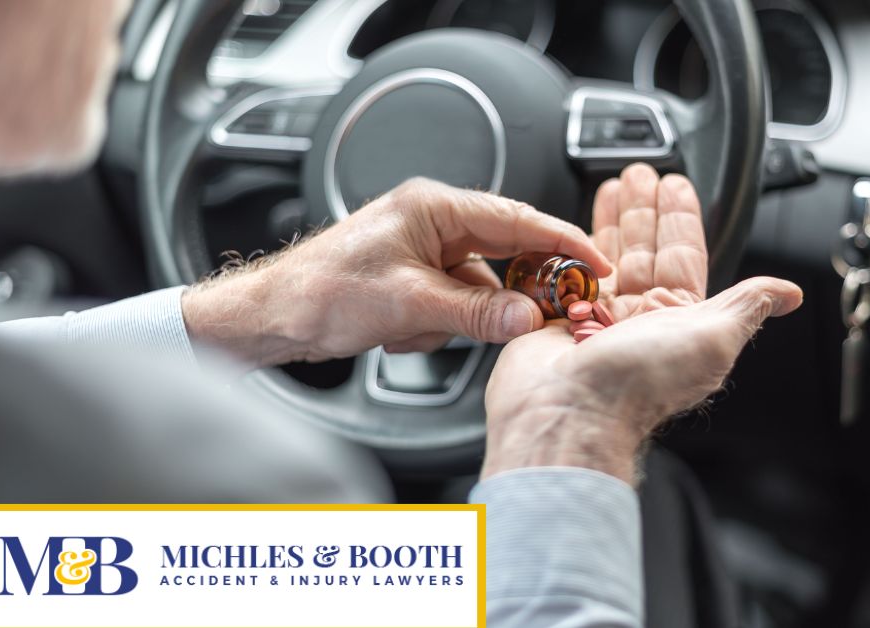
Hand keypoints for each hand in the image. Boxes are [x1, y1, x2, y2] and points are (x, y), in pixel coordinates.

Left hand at [181, 177, 611, 366]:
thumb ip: (476, 313)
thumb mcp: (409, 305)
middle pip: (504, 253)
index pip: (517, 219)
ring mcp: (425, 251)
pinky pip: (456, 303)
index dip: (564, 242)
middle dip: (508, 291)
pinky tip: (403, 332)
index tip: (598, 264)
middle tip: (537, 315)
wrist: (271, 317)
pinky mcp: (416, 278)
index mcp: (434, 207)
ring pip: (481, 287)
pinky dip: (439, 325)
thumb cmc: (320, 292)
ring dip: (460, 317)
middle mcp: (433, 222)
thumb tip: (529, 317)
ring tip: (417, 326)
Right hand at [483, 164, 801, 482]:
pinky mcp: (559, 321)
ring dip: (611, 220)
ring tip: (612, 186)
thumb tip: (790, 293)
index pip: (684, 257)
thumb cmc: (640, 382)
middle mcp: (639, 321)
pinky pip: (567, 277)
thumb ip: (748, 305)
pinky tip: (573, 226)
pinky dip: (570, 248)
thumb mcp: (714, 335)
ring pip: (606, 259)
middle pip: (645, 251)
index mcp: (679, 322)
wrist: (570, 410)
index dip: (682, 219)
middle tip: (641, 175)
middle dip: (644, 210)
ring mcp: (598, 321)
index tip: (675, 186)